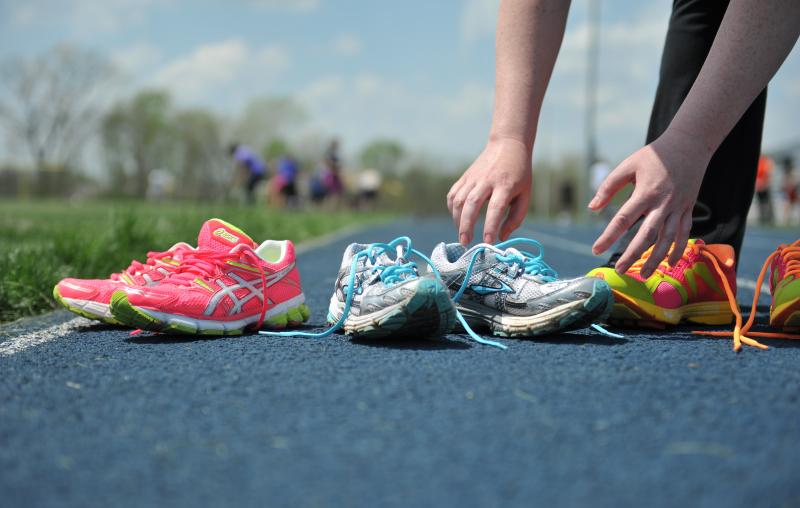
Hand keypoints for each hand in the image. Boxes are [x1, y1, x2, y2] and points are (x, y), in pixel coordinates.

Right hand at [446, 137, 531, 244]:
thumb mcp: (525, 195)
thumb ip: (516, 218)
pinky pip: (453, 195)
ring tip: (462, 234)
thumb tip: (501, 237)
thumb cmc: (519, 174)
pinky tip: (457, 219)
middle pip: (471, 204)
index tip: (488, 241)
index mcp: (505, 185)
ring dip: (457, 220)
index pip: (495, 208)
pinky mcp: (464, 177)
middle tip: (465, 242)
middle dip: (466, 225)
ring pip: (458, 200)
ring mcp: (473, 177)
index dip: (490, 225)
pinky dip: (452, 209)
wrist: (507, 145)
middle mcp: (487, 180)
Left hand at [588, 131, 711, 277]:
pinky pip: (684, 233)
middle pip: (647, 235)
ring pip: (668, 239)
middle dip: (633, 254)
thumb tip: (592, 207)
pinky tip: (670, 263)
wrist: (690, 144)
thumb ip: (609, 186)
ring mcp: (678, 207)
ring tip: (643, 274)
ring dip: (656, 258)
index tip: (596, 249)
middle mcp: (663, 203)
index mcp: (645, 193)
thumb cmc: (654, 155)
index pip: (623, 219)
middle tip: (619, 269)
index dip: (609, 236)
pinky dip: (678, 249)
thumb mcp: (628, 166)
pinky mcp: (688, 208)